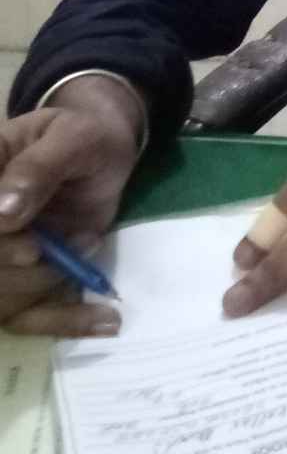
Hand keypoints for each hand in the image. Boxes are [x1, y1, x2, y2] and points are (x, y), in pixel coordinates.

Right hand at [0, 85, 140, 335]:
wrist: (105, 149)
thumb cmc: (86, 135)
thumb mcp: (74, 136)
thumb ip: (39, 168)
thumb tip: (3, 213)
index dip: (1, 245)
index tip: (31, 248)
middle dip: (27, 269)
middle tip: (80, 239)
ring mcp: (2, 255)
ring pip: (2, 299)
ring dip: (48, 283)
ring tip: (90, 243)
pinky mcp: (25, 279)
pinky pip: (31, 316)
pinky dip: (66, 321)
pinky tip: (106, 320)